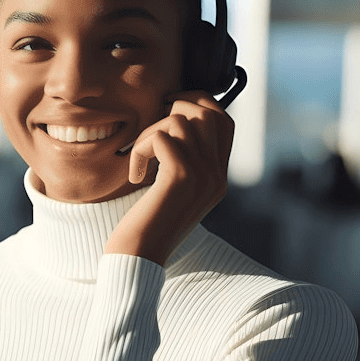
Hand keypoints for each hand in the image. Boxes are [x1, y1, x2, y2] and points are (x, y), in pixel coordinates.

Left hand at [104, 91, 233, 264]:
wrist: (139, 258)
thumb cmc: (146, 224)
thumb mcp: (172, 190)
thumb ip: (182, 159)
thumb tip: (172, 118)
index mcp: (218, 178)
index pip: (224, 121)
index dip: (199, 102)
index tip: (170, 105)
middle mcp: (217, 175)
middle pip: (207, 112)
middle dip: (175, 107)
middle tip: (151, 128)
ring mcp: (203, 176)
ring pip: (180, 120)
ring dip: (150, 133)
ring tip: (140, 160)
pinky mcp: (181, 177)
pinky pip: (160, 136)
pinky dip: (140, 150)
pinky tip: (135, 176)